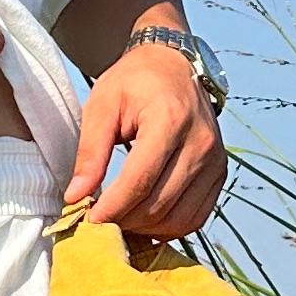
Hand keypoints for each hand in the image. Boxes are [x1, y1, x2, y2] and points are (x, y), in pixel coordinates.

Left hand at [66, 42, 225, 241]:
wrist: (174, 66)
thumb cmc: (135, 82)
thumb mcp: (102, 105)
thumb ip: (90, 152)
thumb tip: (76, 197)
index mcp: (169, 120)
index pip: (139, 181)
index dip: (111, 208)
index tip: (87, 218)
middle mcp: (200, 143)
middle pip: (158, 204)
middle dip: (123, 220)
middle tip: (98, 219)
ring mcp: (215, 160)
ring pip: (178, 218)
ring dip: (145, 228)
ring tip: (119, 218)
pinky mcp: (220, 173)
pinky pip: (196, 218)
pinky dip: (168, 228)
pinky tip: (144, 220)